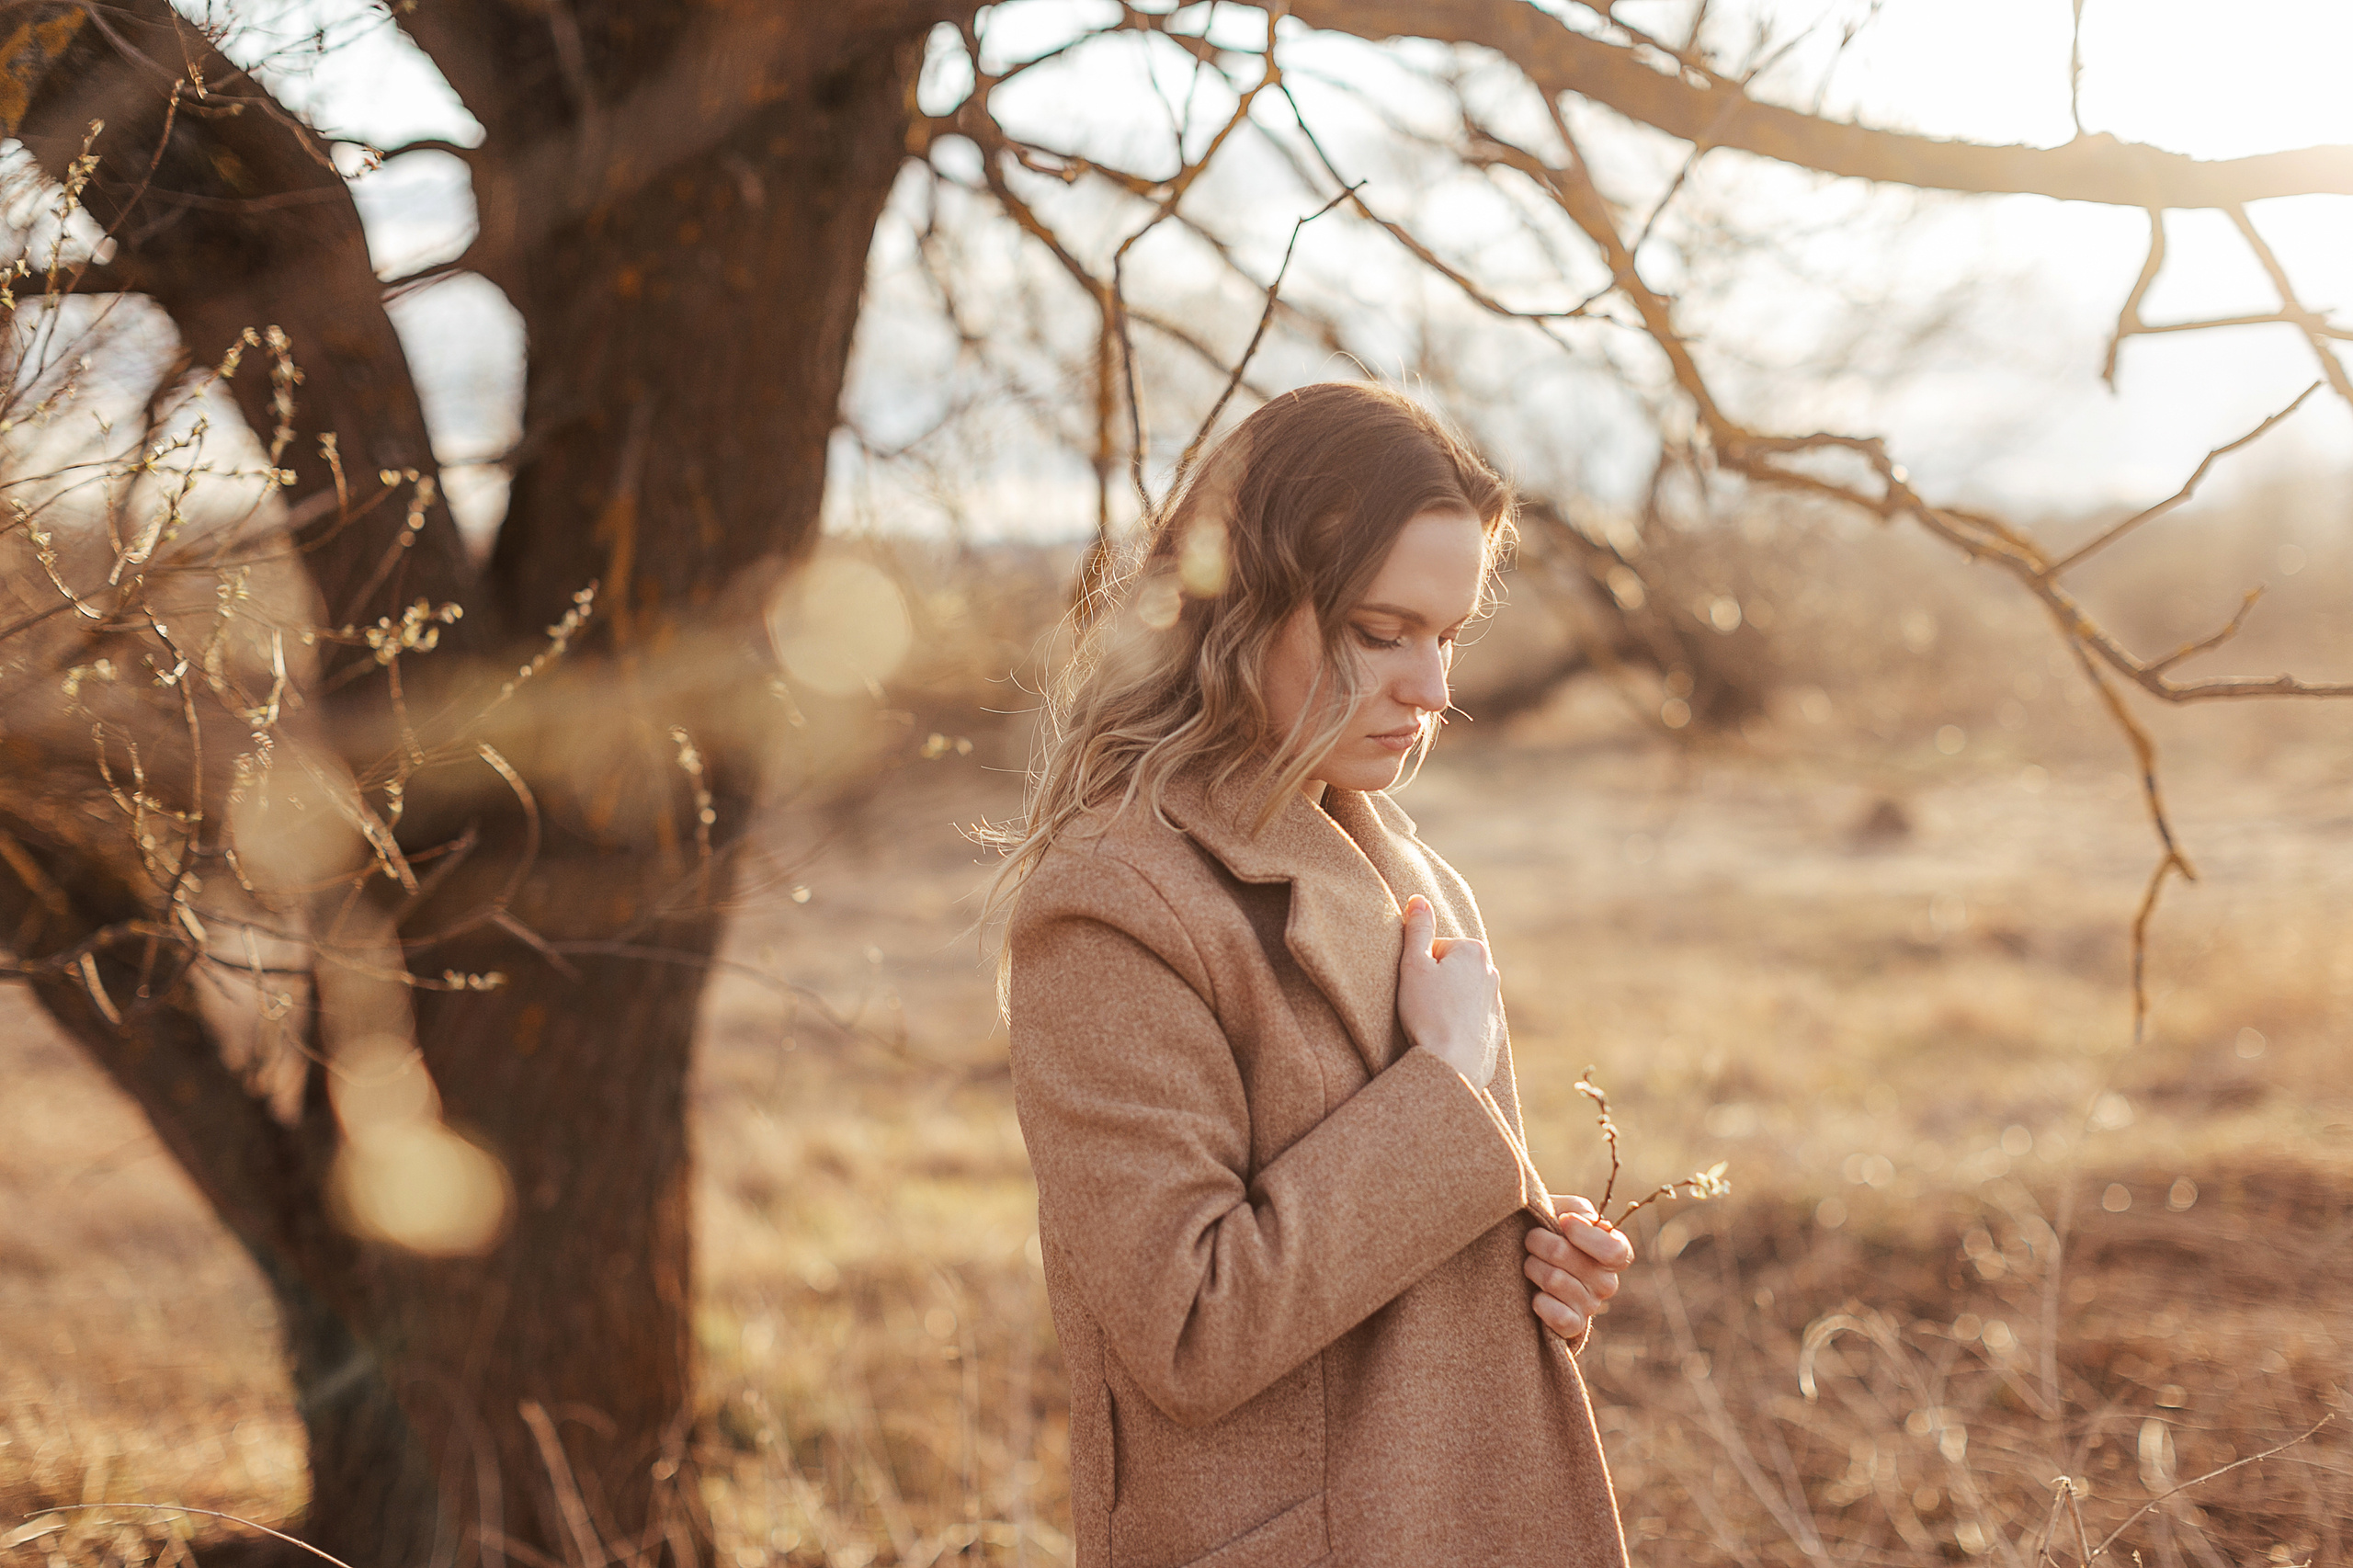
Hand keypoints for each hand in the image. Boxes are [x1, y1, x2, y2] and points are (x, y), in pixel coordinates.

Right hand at [1396, 895, 1499, 1087]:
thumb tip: (1419, 899)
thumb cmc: (1428, 1015)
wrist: (1452, 1067)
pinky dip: (1458, 1025)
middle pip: (1451, 970)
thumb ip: (1418, 929)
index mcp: (1473, 951)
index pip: (1436, 948)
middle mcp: (1491, 973)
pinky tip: (1445, 1039)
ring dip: (1446, 1004)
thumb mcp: (1413, 966)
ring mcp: (1495, 1004)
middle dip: (1435, 983)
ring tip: (1431, 1024)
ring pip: (1461, 994)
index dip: (1418, 967)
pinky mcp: (1495, 1031)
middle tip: (1420, 1006)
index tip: (1415, 988)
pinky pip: (1471, 1019)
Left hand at [1524, 1194, 1634, 1340]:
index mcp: (1613, 1252)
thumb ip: (1577, 1211)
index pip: (1614, 1250)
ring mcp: (1590, 1307)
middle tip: (1531, 1239)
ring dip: (1532, 1267)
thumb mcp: (1565, 1211)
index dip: (1585, 1235)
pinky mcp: (1573, 1327)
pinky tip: (1535, 1294)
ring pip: (1554, 1280)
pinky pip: (1558, 1316)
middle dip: (1540, 1241)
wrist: (1524, 1263)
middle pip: (1569, 1258)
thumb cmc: (1549, 1232)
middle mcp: (1607, 1282)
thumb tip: (1579, 1221)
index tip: (1563, 1222)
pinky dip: (1539, 1302)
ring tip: (1529, 1263)